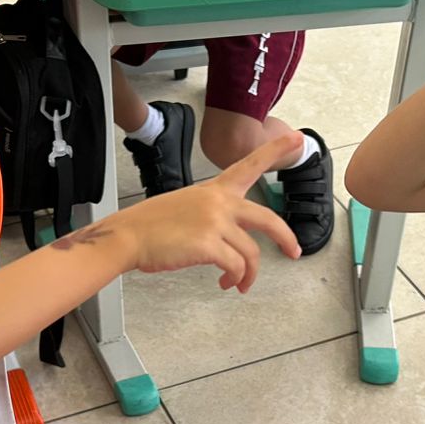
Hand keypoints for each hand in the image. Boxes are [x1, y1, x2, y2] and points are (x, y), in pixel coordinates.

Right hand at [93, 133, 302, 292]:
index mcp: (213, 190)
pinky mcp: (209, 245)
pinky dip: (234, 279)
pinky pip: (235, 267)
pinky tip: (225, 284)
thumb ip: (210, 212)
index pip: (250, 165)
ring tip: (239, 284)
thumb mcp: (184, 204)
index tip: (297, 139)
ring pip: (251, 254)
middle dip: (286, 238)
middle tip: (294, 252)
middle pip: (267, 219)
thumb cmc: (149, 226)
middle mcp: (219, 202)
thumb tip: (224, 236)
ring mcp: (215, 223)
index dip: (276, 150)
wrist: (127, 237)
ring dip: (248, 275)